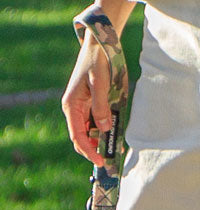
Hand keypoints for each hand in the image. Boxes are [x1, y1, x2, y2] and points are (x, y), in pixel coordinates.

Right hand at [62, 30, 115, 165]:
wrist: (99, 47)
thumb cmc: (97, 62)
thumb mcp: (99, 84)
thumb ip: (101, 107)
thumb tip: (103, 129)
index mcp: (72, 105)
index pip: (77, 136)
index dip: (89, 151)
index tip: (101, 161)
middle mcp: (75, 109)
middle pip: (82, 138)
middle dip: (95, 151)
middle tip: (112, 162)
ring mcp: (83, 108)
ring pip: (90, 133)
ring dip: (102, 144)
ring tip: (117, 153)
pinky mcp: (92, 105)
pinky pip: (97, 124)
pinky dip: (106, 133)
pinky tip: (117, 139)